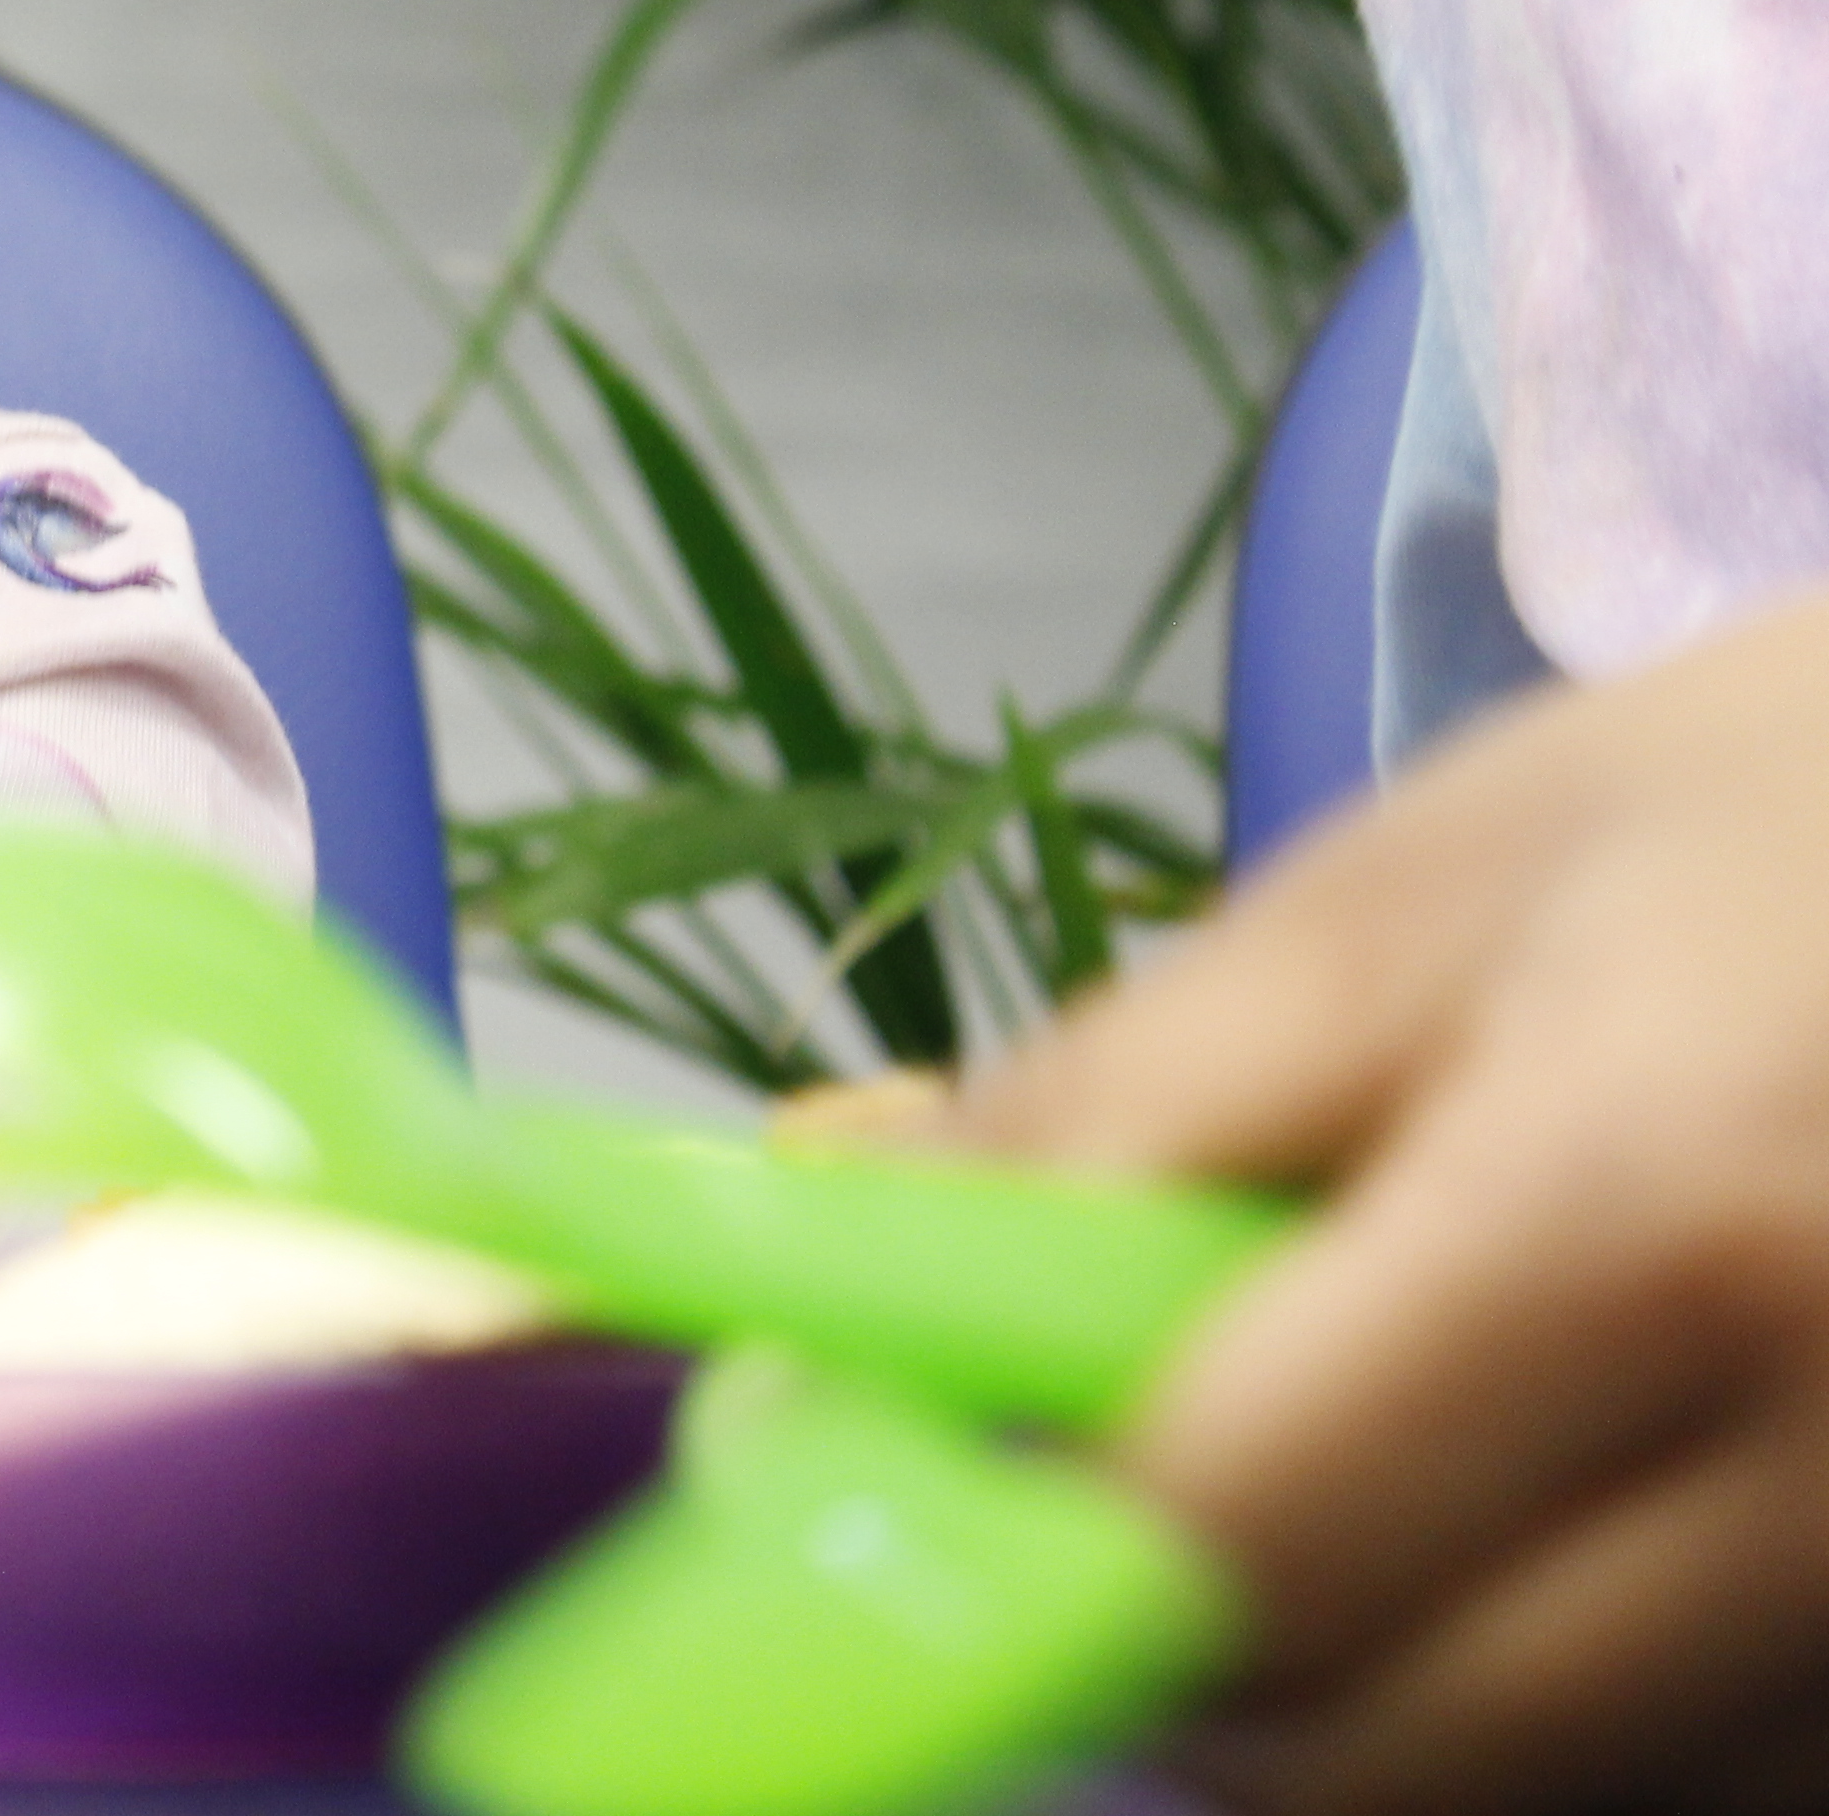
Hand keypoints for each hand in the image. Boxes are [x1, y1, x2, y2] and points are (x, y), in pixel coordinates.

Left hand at [954, 599, 1828, 1812]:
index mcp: (1641, 1222)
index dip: (1013, 1535)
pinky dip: (1560, 1713)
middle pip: (1372, 1748)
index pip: (1221, 1533)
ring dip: (1376, 1693)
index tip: (910, 1469)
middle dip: (1175, 1654)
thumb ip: (1114, 1117)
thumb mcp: (1402, 902)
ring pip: (1532, 1802)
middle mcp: (1825, 1476)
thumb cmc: (1753, 837)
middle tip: (1119, 1495)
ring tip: (1376, 1467)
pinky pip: (1698, 1787)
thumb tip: (827, 1300)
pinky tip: (1544, 1525)